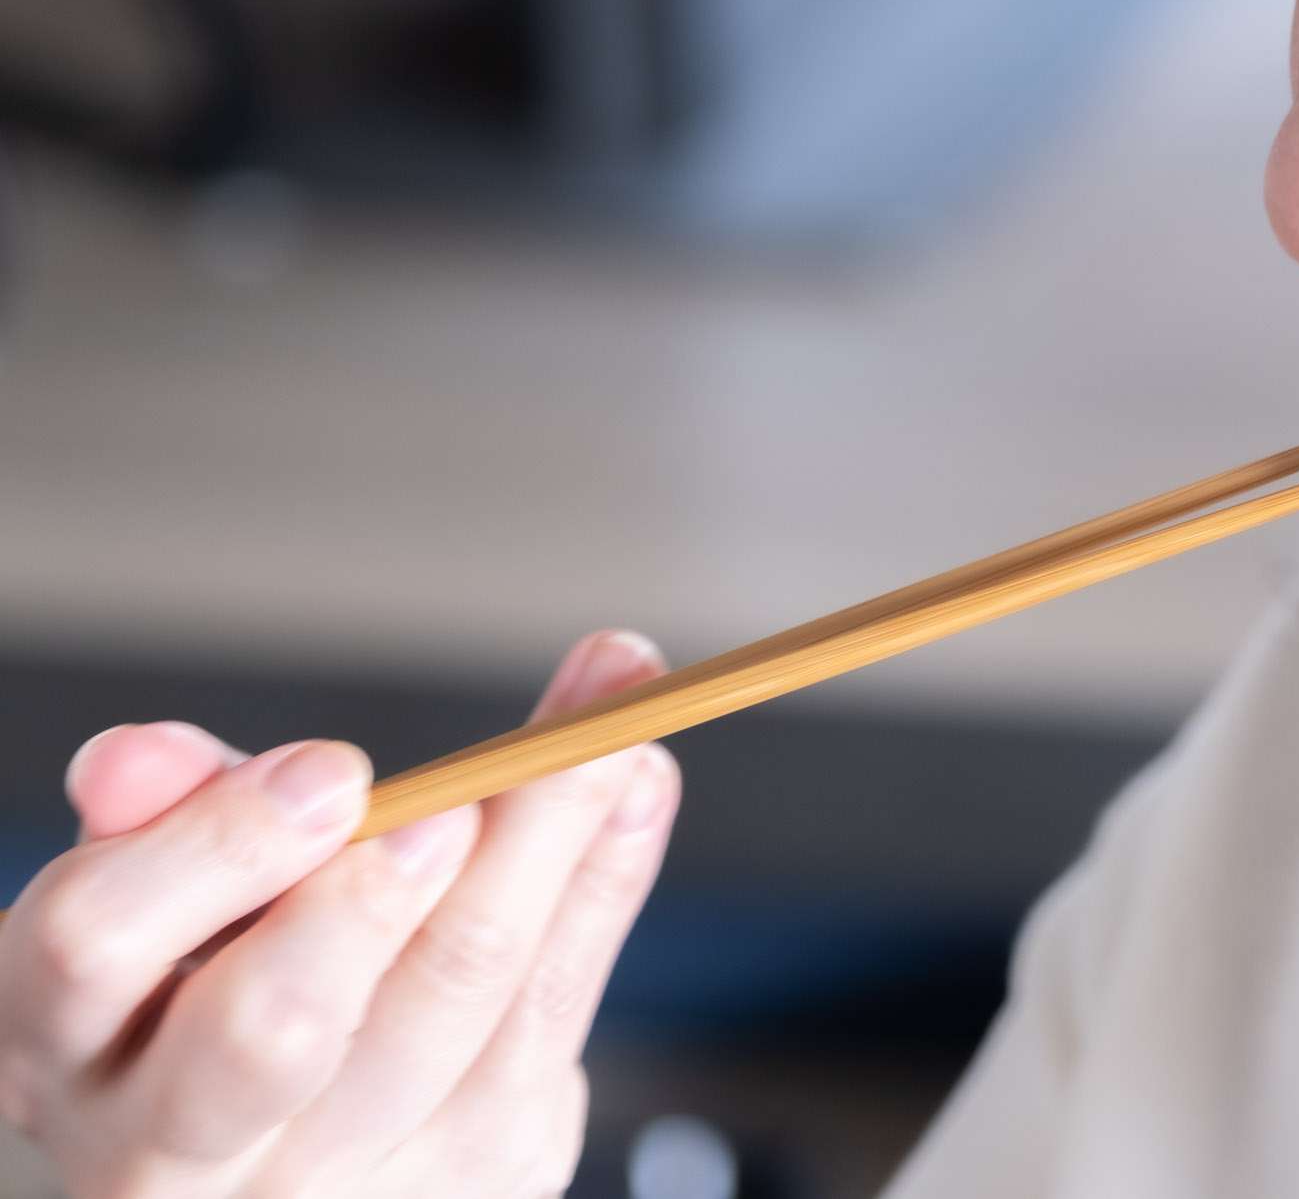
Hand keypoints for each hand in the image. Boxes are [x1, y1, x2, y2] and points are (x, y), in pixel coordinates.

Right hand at [0, 629, 680, 1197]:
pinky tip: (638, 787)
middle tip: (455, 802)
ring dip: (546, 857)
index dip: (213, 851)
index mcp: (64, 1045)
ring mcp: (334, 1182)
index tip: (331, 768)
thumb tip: (143, 756)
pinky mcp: (474, 1177)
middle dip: (370, 903)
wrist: (285, 1159)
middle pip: (271, 1028)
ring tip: (609, 740)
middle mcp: (176, 1148)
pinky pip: (554, 1019)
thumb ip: (169, 816)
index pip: (95, 946)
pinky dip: (605, 886)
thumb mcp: (163, 900)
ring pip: (450, 1017)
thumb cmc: (206, 991)